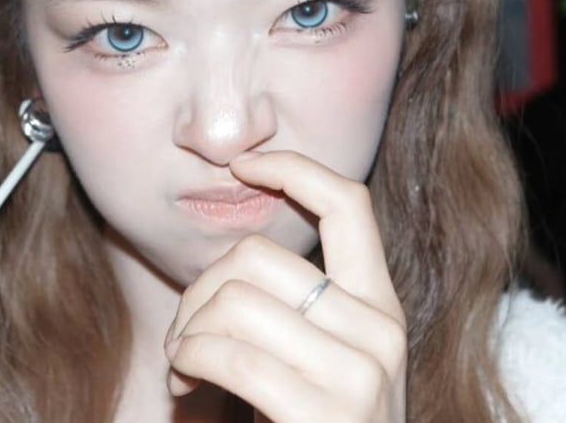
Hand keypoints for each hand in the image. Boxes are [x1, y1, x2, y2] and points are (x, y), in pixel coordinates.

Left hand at [163, 149, 406, 422]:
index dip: (293, 169)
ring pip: (235, 299)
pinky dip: (189, 361)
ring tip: (184, 366)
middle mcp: (380, 332)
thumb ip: (293, 309)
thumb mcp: (320, 366)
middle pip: (261, 256)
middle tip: (184, 336)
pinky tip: (186, 384)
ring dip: (186, 331)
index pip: (349, 204)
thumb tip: (228, 251)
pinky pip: (228, 352)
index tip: (243, 167)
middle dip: (200, 289)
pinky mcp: (326, 412)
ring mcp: (359, 374)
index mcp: (380, 309)